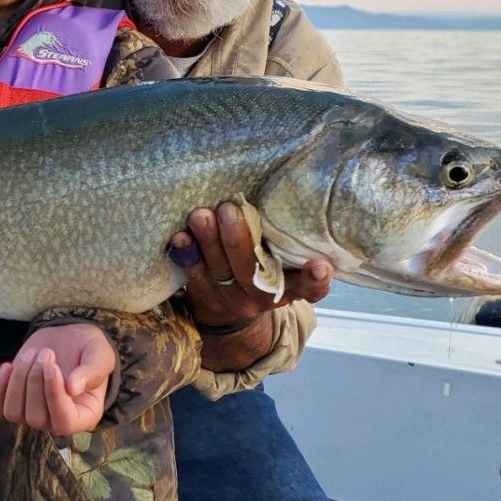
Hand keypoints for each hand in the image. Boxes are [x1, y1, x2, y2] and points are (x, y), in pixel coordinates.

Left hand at [0, 322, 114, 435]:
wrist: (68, 338)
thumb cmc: (89, 349)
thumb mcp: (100, 355)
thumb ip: (92, 372)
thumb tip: (73, 388)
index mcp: (84, 416)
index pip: (64, 423)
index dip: (54, 396)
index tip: (52, 366)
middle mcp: (57, 421)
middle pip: (35, 418)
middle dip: (35, 381)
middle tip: (46, 352)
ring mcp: (32, 414)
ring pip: (13, 413)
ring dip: (18, 380)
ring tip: (32, 354)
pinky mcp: (14, 402)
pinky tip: (9, 365)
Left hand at [171, 201, 332, 330]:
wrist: (228, 313)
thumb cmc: (263, 271)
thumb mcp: (283, 265)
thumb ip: (284, 240)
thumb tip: (285, 186)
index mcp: (290, 286)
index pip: (309, 288)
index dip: (315, 280)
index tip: (320, 265)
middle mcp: (262, 294)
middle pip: (251, 270)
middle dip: (238, 239)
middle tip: (229, 209)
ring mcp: (231, 296)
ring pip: (220, 270)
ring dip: (208, 241)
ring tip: (200, 215)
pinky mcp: (204, 294)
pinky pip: (194, 274)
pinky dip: (186, 254)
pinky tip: (180, 237)